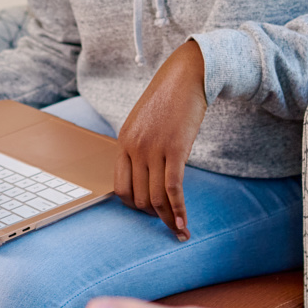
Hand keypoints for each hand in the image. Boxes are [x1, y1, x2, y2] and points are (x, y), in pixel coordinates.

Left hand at [114, 41, 207, 238]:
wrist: (187, 76)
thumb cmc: (169, 99)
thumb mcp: (145, 123)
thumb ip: (142, 147)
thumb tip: (148, 173)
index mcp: (123, 143)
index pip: (121, 187)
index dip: (135, 205)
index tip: (150, 212)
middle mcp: (134, 148)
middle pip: (138, 197)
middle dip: (153, 215)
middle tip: (167, 222)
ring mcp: (152, 149)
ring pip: (155, 198)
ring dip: (167, 219)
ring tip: (179, 231)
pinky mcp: (174, 150)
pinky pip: (173, 189)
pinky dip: (178, 210)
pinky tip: (183, 223)